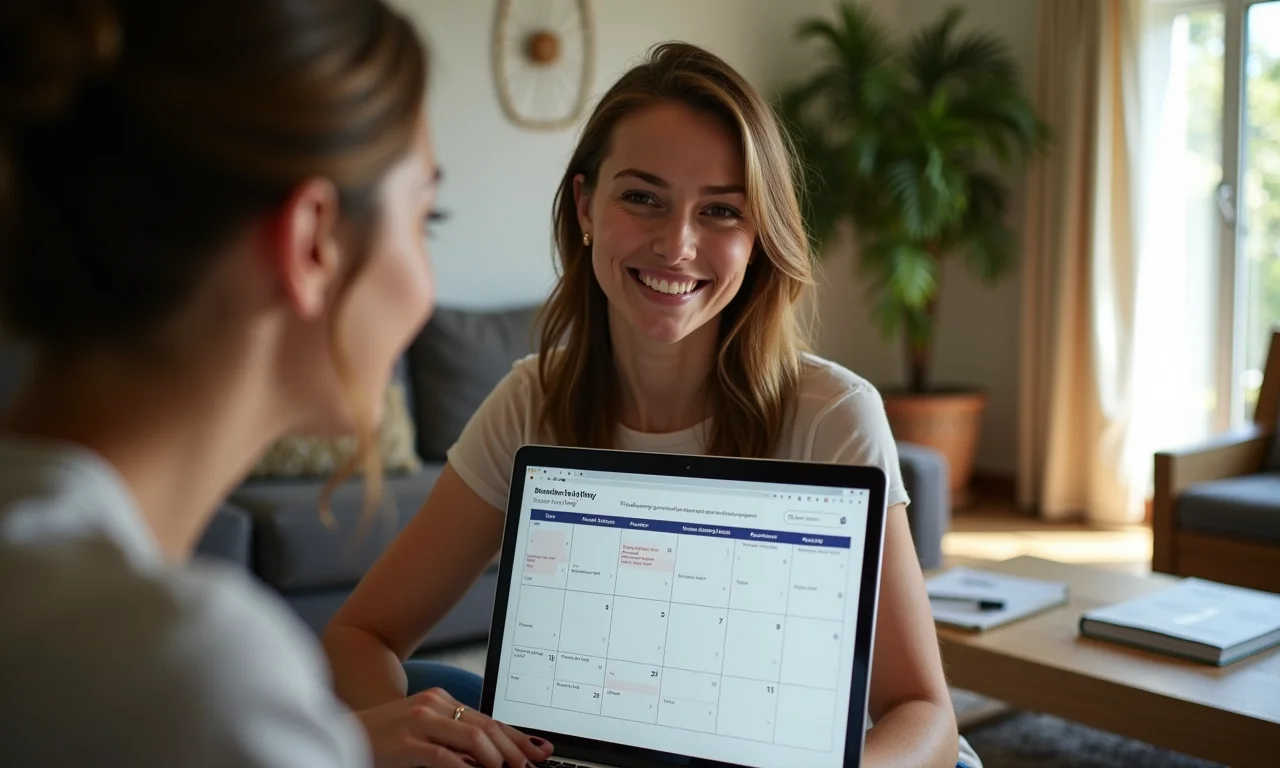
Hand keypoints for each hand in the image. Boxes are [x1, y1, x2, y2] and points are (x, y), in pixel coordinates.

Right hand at [356, 687, 553, 767]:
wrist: (341, 732)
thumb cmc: (385, 739)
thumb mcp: (424, 732)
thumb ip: (454, 739)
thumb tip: (493, 756)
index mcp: (441, 702)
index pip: (489, 720)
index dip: (517, 737)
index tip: (540, 751)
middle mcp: (434, 705)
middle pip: (487, 727)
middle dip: (515, 750)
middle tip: (530, 767)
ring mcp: (419, 721)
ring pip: (473, 737)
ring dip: (497, 759)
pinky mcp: (406, 742)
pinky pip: (444, 757)